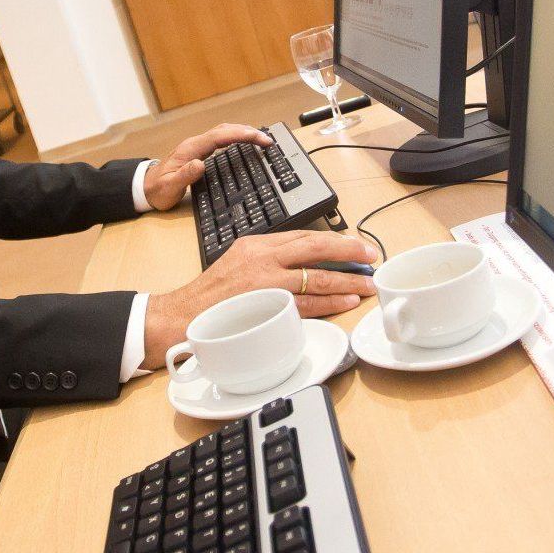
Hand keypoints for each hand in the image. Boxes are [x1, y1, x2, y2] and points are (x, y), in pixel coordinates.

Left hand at [141, 123, 272, 210]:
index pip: (220, 136)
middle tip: (267, 140)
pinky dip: (235, 138)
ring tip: (261, 138)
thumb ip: (185, 176)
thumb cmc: (158, 191)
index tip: (258, 138)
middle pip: (224, 130)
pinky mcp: (199, 151)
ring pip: (223, 132)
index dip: (240, 134)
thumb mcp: (170, 187)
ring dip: (242, 132)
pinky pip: (220, 140)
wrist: (145, 189)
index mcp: (190, 150)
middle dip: (247, 132)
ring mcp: (196, 146)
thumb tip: (200, 164)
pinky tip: (243, 143)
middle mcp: (195, 144)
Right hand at [143, 230, 377, 367]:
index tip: (355, 245)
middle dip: (348, 252)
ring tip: (367, 283)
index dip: (333, 240)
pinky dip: (331, 302)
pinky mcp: (267, 307)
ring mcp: (266, 283)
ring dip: (347, 280)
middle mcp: (262, 258)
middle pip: (315, 248)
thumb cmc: (211, 297)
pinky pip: (307, 304)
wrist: (183, 317)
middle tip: (371, 256)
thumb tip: (304, 263)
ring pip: (316, 277)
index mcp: (256, 245)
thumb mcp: (238, 262)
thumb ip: (269, 259)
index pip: (303, 236)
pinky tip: (348, 300)